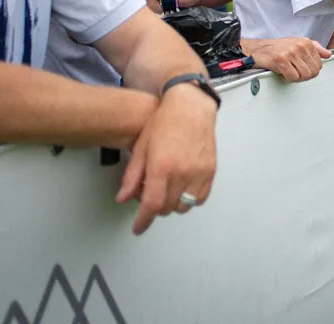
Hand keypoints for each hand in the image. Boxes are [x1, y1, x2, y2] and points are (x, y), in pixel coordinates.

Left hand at [115, 83, 217, 234]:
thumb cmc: (164, 122)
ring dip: (173, 204)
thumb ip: (132, 176)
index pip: (151, 205)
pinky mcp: (211, 171)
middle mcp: (182, 172)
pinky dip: (190, 199)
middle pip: (167, 208)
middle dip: (155, 208)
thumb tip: (123, 197)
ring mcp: (199, 172)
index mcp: (162, 166)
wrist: (191, 107)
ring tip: (166, 189)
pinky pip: (200, 198)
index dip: (143, 221)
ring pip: (184, 206)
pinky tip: (182, 187)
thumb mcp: (141, 147)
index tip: (138, 227)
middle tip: (149, 194)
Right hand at [242, 37, 331, 82]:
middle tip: (294, 72)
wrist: (257, 49)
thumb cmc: (277, 48)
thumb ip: (315, 48)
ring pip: (304, 75)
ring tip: (288, 72)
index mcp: (306, 42)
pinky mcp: (281, 60)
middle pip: (313, 72)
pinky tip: (282, 73)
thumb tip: (328, 54)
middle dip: (304, 76)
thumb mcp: (297, 44)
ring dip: (295, 78)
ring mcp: (291, 52)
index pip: (319, 65)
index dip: (310, 70)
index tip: (300, 68)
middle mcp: (300, 46)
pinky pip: (293, 77)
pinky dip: (287, 79)